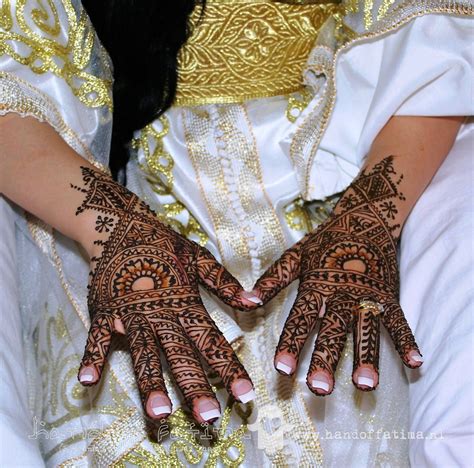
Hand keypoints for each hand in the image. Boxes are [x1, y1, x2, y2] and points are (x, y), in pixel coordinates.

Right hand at [75, 167, 258, 421]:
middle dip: (196, 387)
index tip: (245, 395)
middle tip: (209, 419)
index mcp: (185, 302)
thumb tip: (256, 302)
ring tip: (160, 413)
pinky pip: (96, 338)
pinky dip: (92, 358)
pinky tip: (87, 381)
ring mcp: (130, 313)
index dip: (229, 368)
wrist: (123, 226)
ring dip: (151, 383)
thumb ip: (225, 283)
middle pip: (180, 354)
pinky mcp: (104, 311)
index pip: (211, 340)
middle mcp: (160, 312)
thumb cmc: (164, 244)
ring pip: (143, 353)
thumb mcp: (199, 258)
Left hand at [253, 157, 421, 394]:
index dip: (291, 343)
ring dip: (366, 357)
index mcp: (316, 285)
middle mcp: (341, 293)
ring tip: (365, 385)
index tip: (282, 369)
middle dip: (325, 358)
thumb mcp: (294, 256)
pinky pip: (400, 320)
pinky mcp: (390, 294)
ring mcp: (368, 294)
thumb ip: (272, 280)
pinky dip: (407, 340)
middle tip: (319, 388)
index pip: (301, 318)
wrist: (364, 217)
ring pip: (366, 329)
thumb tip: (246, 301)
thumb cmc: (324, 240)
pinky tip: (415, 363)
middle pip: (332, 329)